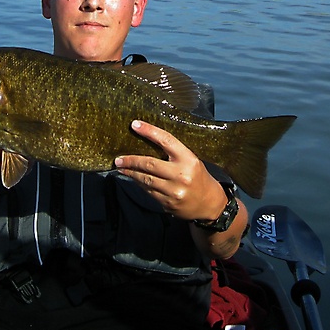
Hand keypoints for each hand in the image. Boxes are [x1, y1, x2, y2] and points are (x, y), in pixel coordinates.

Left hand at [114, 120, 228, 220]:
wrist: (210, 205)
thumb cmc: (199, 178)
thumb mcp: (191, 160)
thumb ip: (173, 153)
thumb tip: (147, 142)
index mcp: (189, 159)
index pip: (166, 140)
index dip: (149, 131)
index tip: (134, 125)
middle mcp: (181, 175)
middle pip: (149, 164)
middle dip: (131, 160)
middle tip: (118, 159)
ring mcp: (174, 191)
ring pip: (146, 179)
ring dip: (131, 173)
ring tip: (121, 168)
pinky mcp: (168, 203)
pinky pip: (149, 192)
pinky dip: (139, 184)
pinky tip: (134, 179)